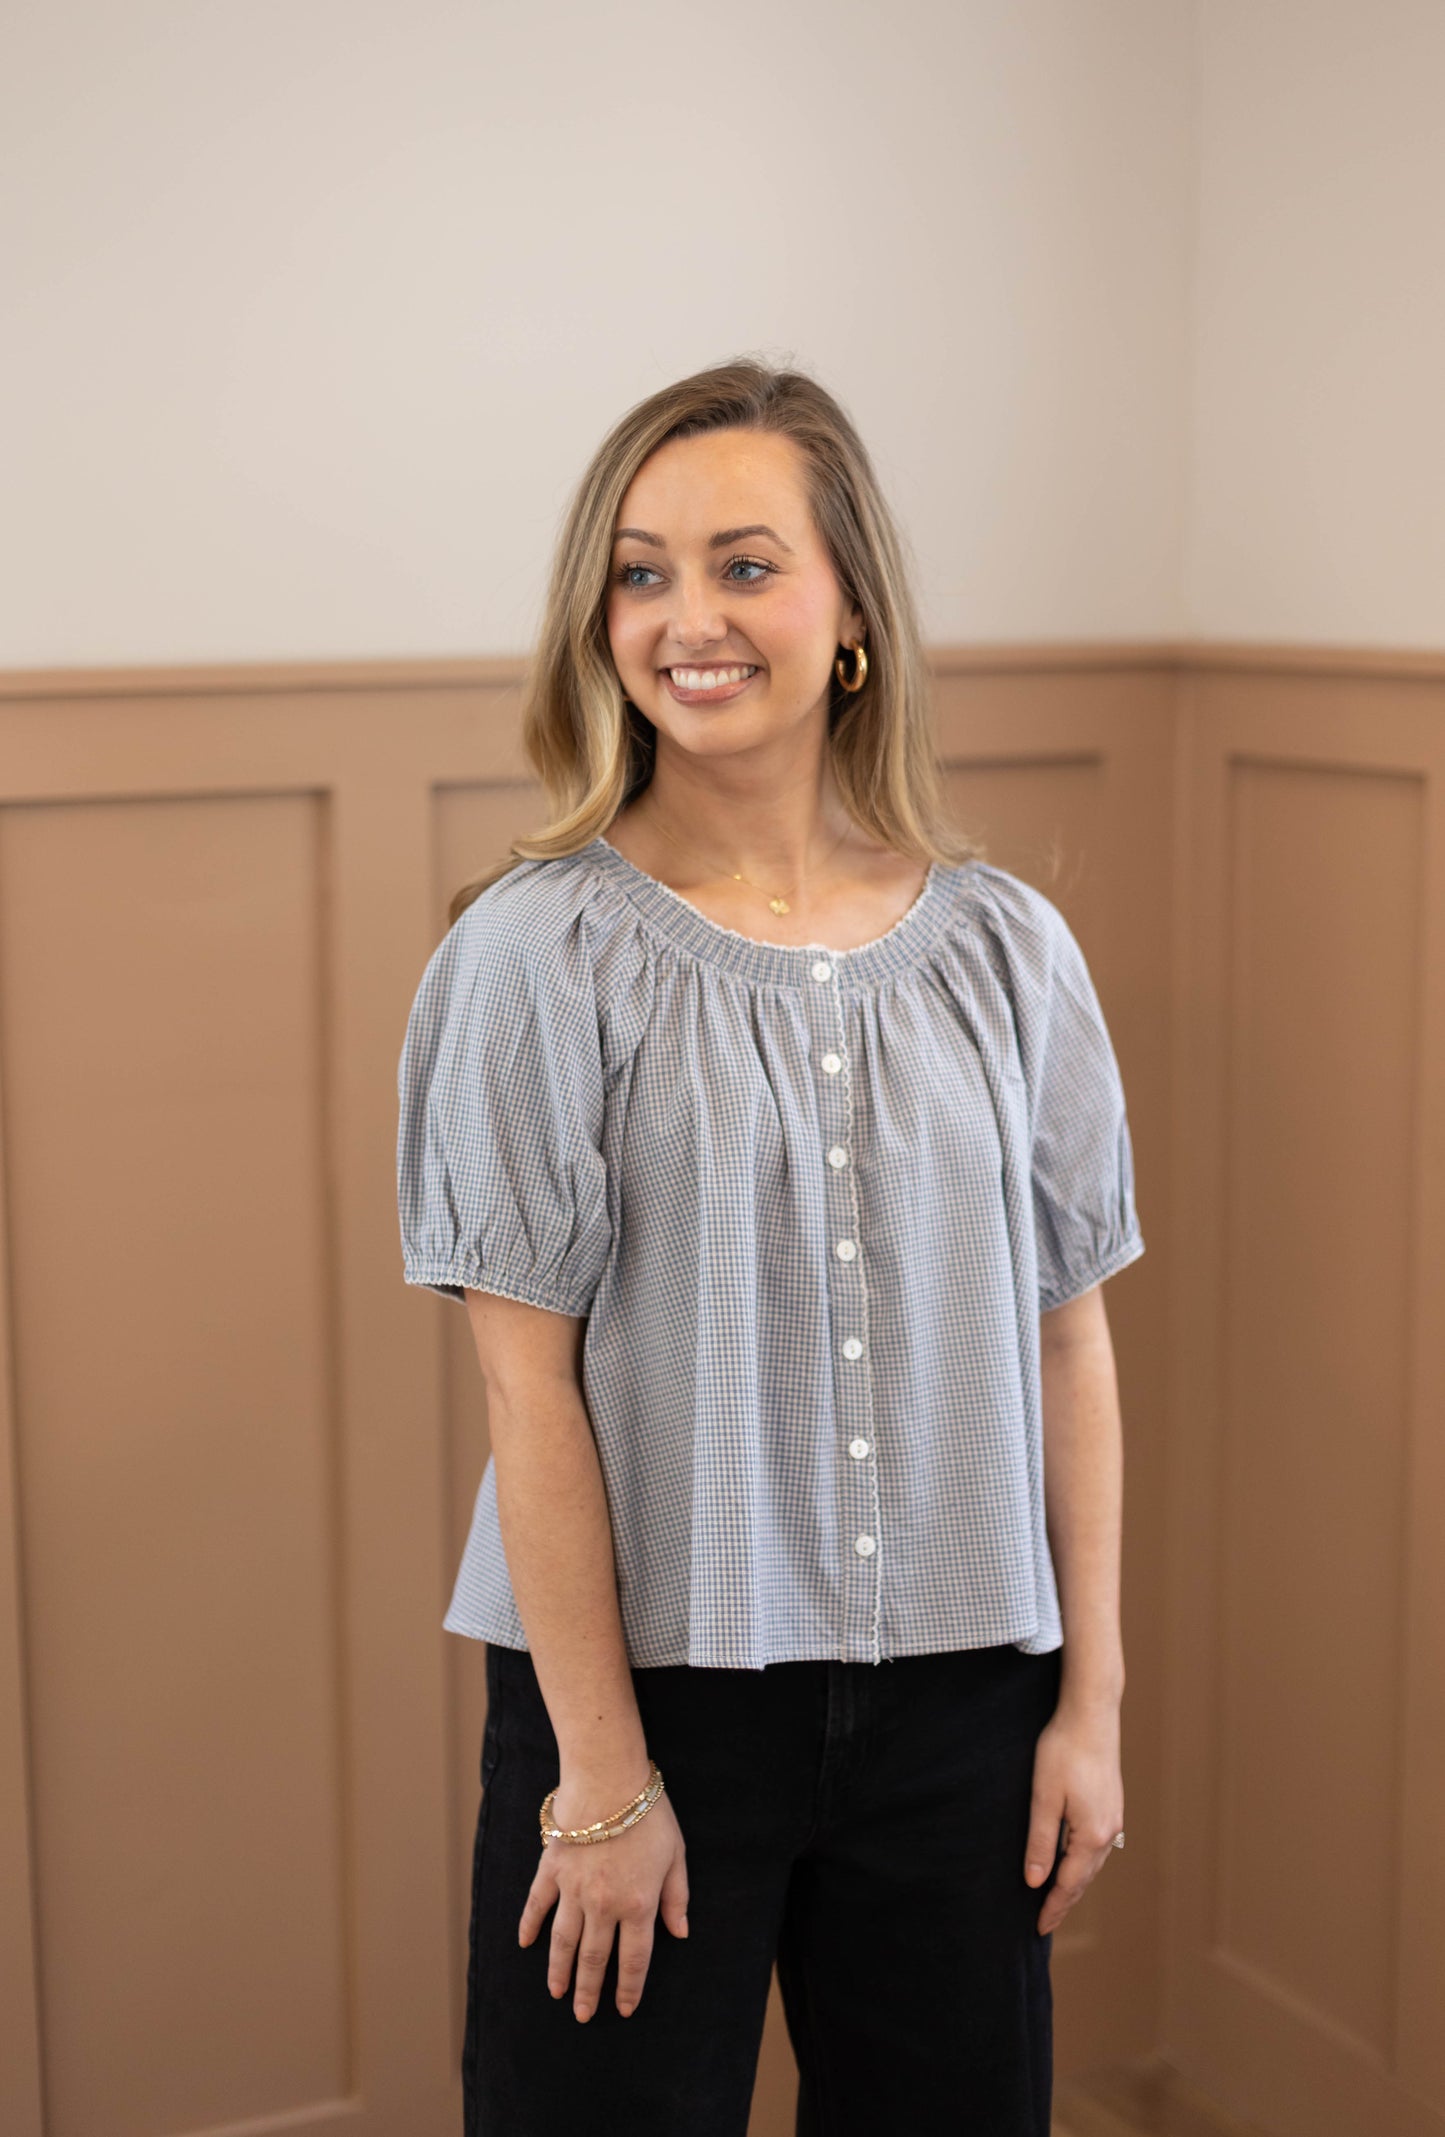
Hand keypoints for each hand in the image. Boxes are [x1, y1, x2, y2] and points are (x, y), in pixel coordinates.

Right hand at [518, 1786, 689, 2021]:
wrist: (609, 1777)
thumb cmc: (648, 1813)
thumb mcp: (675, 1855)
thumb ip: (676, 1896)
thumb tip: (679, 1932)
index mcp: (638, 1905)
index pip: (634, 1959)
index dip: (630, 1987)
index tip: (625, 2008)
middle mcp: (603, 1905)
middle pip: (595, 1958)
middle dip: (590, 1990)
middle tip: (583, 2015)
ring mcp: (573, 1889)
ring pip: (564, 1941)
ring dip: (560, 1971)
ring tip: (557, 1993)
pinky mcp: (551, 1869)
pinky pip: (537, 1905)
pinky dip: (529, 1926)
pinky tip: (525, 1944)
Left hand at [1023, 1699, 1123, 1936]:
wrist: (1091, 1714)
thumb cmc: (1063, 1751)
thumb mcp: (1043, 1797)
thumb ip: (1041, 1841)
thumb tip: (1035, 1882)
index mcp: (1091, 1835)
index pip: (1068, 1883)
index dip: (1053, 1907)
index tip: (1039, 1929)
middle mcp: (1108, 1832)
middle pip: (1084, 1879)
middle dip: (1065, 1901)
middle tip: (1046, 1923)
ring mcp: (1113, 1818)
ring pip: (1092, 1864)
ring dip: (1075, 1884)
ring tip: (1057, 1899)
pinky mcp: (1111, 1804)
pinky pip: (1097, 1847)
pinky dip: (1083, 1863)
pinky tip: (1073, 1862)